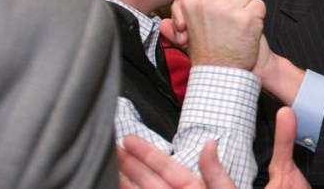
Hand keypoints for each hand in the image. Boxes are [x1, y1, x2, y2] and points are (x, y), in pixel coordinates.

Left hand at [117, 107, 309, 188]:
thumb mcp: (288, 179)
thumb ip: (283, 145)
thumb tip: (286, 113)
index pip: (222, 186)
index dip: (213, 167)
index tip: (209, 145)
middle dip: (151, 165)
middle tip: (127, 143)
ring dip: (139, 181)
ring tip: (121, 161)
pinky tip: (129, 184)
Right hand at [118, 136, 233, 188]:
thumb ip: (216, 173)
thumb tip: (211, 143)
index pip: (168, 167)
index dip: (148, 153)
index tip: (130, 140)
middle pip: (149, 179)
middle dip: (130, 164)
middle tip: (110, 149)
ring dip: (125, 180)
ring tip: (106, 166)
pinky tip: (116, 184)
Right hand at [166, 0, 265, 69]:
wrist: (222, 74)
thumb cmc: (206, 50)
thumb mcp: (185, 29)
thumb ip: (180, 9)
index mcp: (191, 0)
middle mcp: (207, 1)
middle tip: (229, 14)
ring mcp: (228, 9)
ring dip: (246, 8)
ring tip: (236, 26)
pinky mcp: (247, 18)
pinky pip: (259, 5)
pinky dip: (258, 17)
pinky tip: (248, 30)